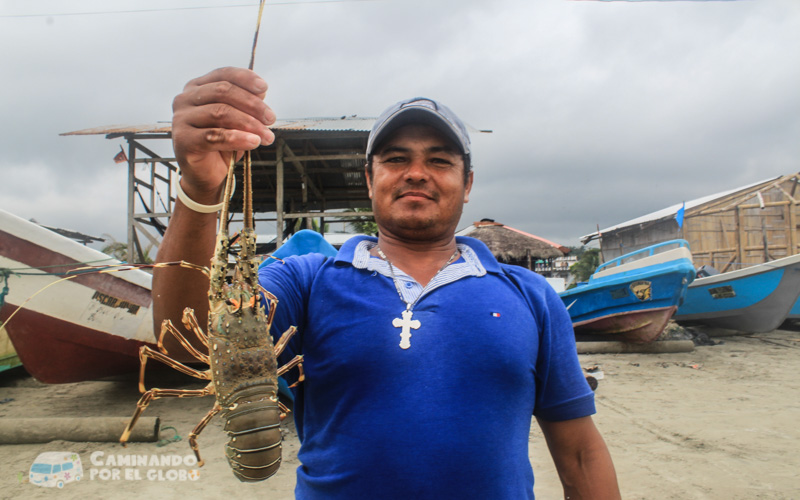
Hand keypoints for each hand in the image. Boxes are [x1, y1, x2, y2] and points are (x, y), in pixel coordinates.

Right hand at [171, 67, 275, 202]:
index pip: (222, 75)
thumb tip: (261, 91)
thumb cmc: (222, 144)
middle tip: (271, 118)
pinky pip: (214, 136)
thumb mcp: (238, 120)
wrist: (207, 174)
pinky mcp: (183, 140)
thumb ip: (246, 104)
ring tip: (267, 136)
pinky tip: (254, 142)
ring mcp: (181, 119)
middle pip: (223, 92)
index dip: (245, 78)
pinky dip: (238, 138)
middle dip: (252, 104)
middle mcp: (185, 99)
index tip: (264, 88)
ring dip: (249, 124)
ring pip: (220, 113)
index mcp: (197, 88)